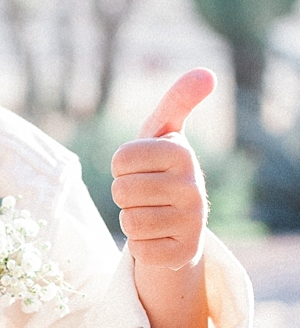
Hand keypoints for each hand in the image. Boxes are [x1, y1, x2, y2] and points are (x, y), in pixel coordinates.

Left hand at [110, 69, 213, 269]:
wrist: (180, 225)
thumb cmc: (161, 170)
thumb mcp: (164, 133)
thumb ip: (178, 100)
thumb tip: (208, 73)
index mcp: (183, 153)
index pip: (120, 159)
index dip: (121, 167)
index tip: (140, 169)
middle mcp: (193, 187)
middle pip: (121, 191)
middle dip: (125, 194)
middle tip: (146, 194)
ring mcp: (192, 223)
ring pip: (128, 221)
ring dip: (132, 219)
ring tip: (152, 214)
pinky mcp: (183, 254)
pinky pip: (138, 249)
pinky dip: (140, 245)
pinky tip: (158, 237)